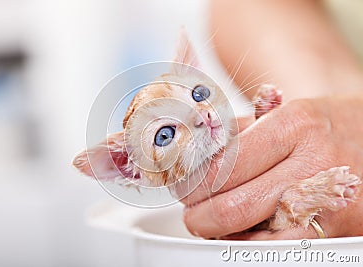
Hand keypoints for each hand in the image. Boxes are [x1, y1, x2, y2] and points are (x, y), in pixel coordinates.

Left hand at [181, 94, 362, 239]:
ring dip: (222, 234)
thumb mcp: (280, 112)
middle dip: (200, 215)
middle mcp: (314, 164)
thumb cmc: (323, 124)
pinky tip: (241, 230)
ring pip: (256, 237)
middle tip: (190, 210)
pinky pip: (280, 248)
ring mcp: (327, 202)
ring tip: (211, 222)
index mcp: (294, 126)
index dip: (193, 184)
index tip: (183, 187)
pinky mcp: (336, 230)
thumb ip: (235, 134)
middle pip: (235, 207)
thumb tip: (192, 157)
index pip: (224, 168)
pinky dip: (250, 243)